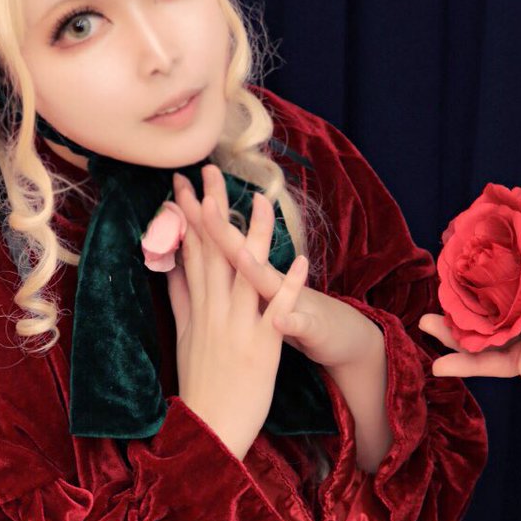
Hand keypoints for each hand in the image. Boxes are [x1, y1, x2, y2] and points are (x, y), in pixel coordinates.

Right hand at [166, 166, 308, 458]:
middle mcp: (213, 314)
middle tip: (210, 170)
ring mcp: (237, 330)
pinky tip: (300, 260)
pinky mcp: (261, 349)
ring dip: (255, 237)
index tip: (183, 182)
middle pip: (213, 253)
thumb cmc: (200, 387)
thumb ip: (182, 300)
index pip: (190, 252)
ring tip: (264, 201)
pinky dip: (289, 286)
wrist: (209, 433)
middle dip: (212, 209)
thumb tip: (171, 267)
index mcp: (197, 309)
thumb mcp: (186, 337)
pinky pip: (276, 312)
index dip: (188, 215)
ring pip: (245, 274)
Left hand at [172, 165, 380, 372]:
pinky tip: (283, 317)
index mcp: (252, 276)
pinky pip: (302, 325)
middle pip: (238, 249)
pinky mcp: (312, 328)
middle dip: (220, 220)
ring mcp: (293, 302)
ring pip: (270, 285)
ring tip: (240, 250)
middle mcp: (270, 283)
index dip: (197, 214)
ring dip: (256, 267)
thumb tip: (197, 256)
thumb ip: (231, 276)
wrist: (342, 337)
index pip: (218, 241)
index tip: (178, 183)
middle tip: (205, 185)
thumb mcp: (260, 296)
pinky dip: (293, 321)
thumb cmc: (294, 316)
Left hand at [420, 164, 520, 380]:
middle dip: (460, 336)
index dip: (471, 365)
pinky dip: (486, 291)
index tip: (436, 365)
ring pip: (500, 316)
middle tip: (425, 323)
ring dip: (469, 312)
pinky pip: (509, 292)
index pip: (509, 362)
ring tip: (438, 304)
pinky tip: (465, 282)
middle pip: (499, 340)